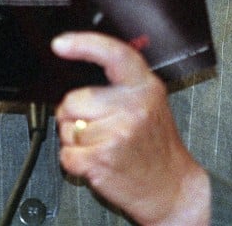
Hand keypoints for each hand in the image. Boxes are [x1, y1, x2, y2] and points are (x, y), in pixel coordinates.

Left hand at [51, 32, 210, 224]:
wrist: (172, 188)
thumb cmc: (155, 144)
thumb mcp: (150, 102)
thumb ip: (122, 82)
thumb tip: (82, 59)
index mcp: (145, 87)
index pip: (113, 54)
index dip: (83, 44)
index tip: (60, 44)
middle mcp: (133, 107)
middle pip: (73, 100)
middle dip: (75, 116)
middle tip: (98, 127)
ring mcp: (118, 133)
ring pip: (67, 129)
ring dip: (76, 141)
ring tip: (103, 146)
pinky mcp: (103, 159)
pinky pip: (66, 155)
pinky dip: (75, 162)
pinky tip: (97, 162)